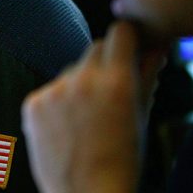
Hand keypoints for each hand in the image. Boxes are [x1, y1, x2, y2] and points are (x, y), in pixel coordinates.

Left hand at [21, 21, 165, 192]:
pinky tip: (66, 128)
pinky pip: (50, 90)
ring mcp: (55, 91)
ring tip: (86, 120)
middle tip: (109, 94)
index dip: (127, 38)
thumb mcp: (141, 116)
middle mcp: (84, 80)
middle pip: (95, 48)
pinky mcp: (34, 103)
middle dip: (105, 63)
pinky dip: (57, 103)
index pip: (121, 32)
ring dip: (80, 85)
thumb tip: (159, 45)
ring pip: (72, 71)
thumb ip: (149, 74)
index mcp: (117, 82)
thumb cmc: (122, 160)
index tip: (129, 45)